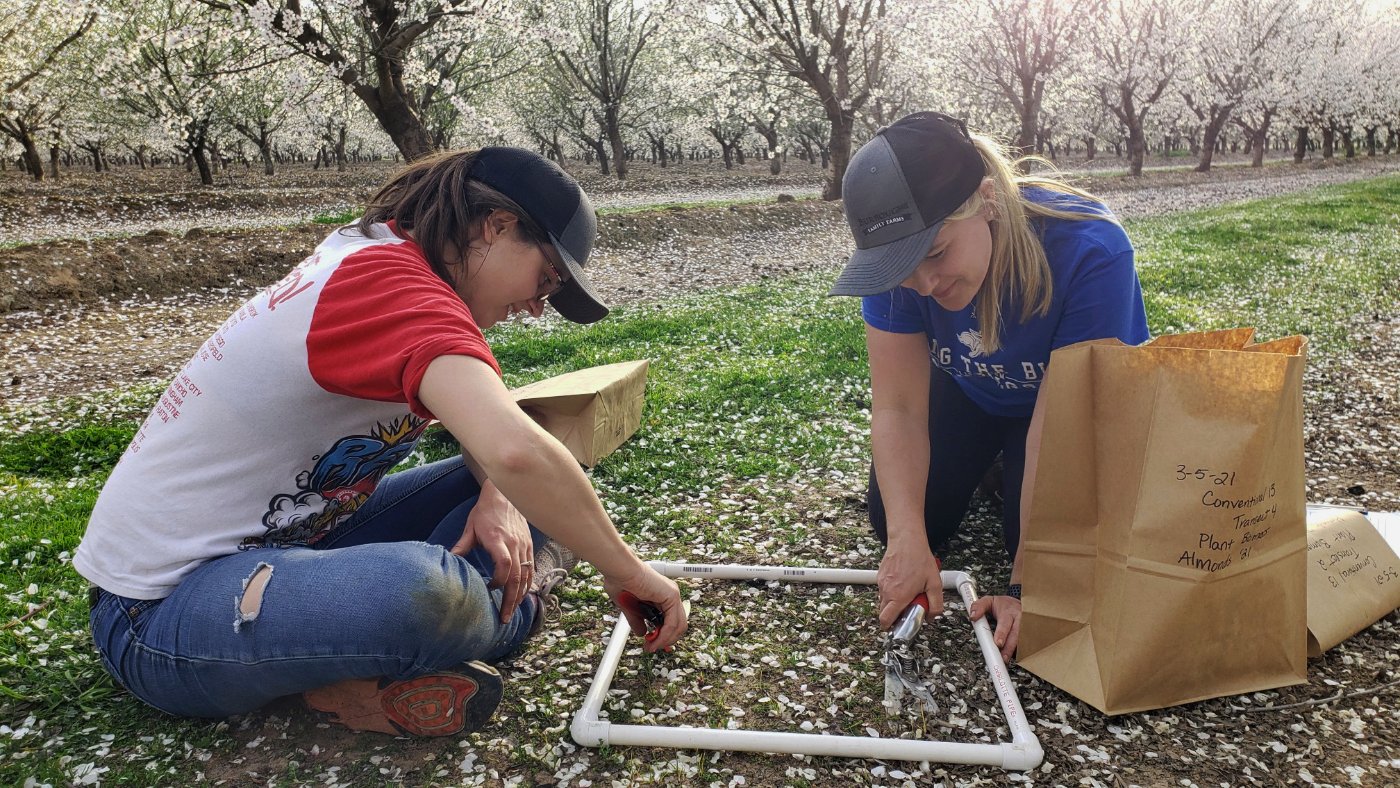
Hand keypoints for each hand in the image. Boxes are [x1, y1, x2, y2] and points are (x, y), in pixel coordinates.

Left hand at [451, 482, 532, 622]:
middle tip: (504, 617)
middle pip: (517, 576)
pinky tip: (522, 594)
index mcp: (498, 539)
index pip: (504, 565)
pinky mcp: (529, 546)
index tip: (489, 588)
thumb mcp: (470, 527)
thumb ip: (461, 546)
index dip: (499, 581)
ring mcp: (524, 545)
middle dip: (511, 599)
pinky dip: (528, 583)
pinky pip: (531, 568)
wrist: (505, 494)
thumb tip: (448, 560)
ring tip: (512, 610)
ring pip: (527, 575)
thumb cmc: (485, 511)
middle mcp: (514, 544)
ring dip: (520, 595)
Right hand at [603, 564, 686, 652]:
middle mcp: (670, 595)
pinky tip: (654, 640)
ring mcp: (672, 594)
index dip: (664, 636)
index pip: (671, 621)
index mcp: (661, 596)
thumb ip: (637, 620)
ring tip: (651, 646)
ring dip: (665, 641)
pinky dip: (664, 635)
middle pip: (678, 625)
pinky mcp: (671, 595)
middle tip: (652, 647)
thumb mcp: (630, 608)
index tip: (653, 645)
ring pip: (679, 626)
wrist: (619, 571)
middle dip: (666, 641)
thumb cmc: (620, 582)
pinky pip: (673, 623)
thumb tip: (641, 633)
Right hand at [877, 543, 943, 629]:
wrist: (907, 539)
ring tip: (908, 592)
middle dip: (895, 615)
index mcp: (899, 596)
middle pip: (884, 613)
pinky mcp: (880, 576)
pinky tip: (904, 582)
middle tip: (908, 608)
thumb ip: (935, 604)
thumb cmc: (919, 558)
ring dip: (894, 602)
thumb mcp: (935, 584)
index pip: (885, 620)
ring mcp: (882, 583)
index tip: (900, 626)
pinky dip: (892, 591)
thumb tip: (932, 616)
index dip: (891, 627)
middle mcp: (887, 591)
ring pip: (884, 601)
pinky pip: (884, 590)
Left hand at [969, 594, 1021, 662]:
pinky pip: (1027, 645)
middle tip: (1003, 658)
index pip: (1005, 623)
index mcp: (1009, 612)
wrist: (1017, 604)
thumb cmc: (1003, 605)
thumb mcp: (989, 601)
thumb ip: (979, 606)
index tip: (998, 643)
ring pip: (1023, 641)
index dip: (1002, 634)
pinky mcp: (1029, 634)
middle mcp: (1020, 620)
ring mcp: (1027, 628)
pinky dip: (1021, 652)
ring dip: (1015, 652)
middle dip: (1010, 648)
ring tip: (1006, 660)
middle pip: (1016, 635)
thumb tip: (973, 616)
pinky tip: (1014, 657)